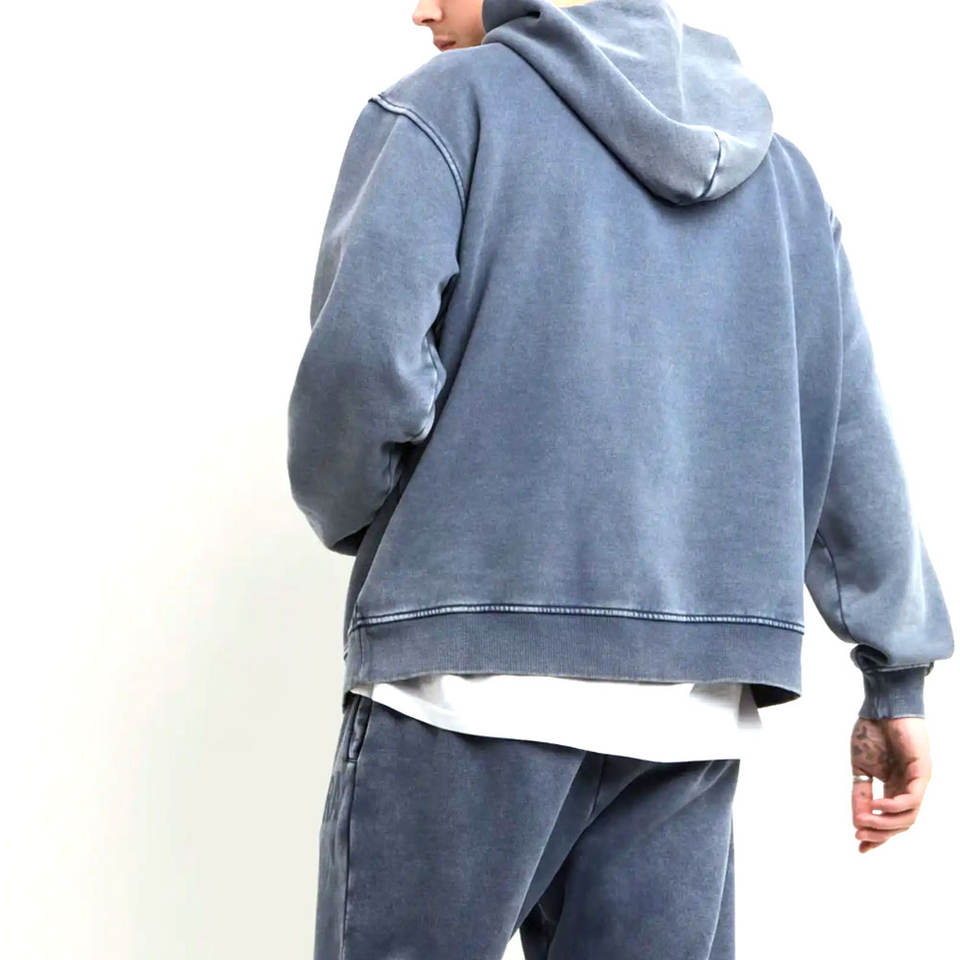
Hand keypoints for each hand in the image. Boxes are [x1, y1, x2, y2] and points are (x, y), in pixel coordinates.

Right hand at [850, 716, 930, 852]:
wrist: (881, 706)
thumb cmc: (872, 732)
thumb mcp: (860, 769)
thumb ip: (861, 794)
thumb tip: (857, 821)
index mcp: (895, 788)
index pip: (890, 821)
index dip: (877, 837)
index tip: (859, 847)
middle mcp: (909, 789)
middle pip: (901, 825)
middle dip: (879, 835)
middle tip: (859, 836)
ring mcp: (918, 782)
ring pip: (908, 818)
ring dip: (885, 825)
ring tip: (862, 822)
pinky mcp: (922, 773)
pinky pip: (912, 799)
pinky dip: (894, 807)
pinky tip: (876, 805)